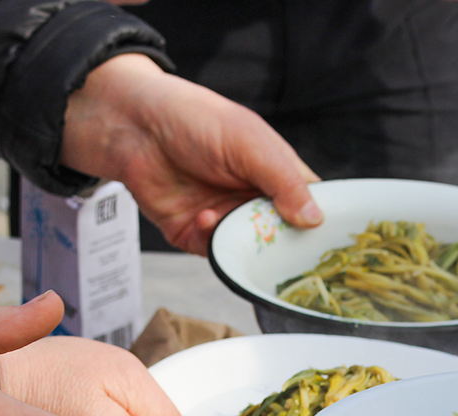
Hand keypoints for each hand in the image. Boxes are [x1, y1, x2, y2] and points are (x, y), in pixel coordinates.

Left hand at [60, 53, 323, 254]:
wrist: (133, 126)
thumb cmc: (195, 119)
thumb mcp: (249, 143)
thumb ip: (284, 181)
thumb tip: (315, 219)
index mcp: (276, 173)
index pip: (310, 205)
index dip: (319, 223)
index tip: (325, 239)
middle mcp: (254, 199)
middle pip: (282, 236)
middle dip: (278, 241)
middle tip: (273, 238)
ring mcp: (225, 218)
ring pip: (249, 250)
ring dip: (241, 240)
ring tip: (225, 216)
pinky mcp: (195, 234)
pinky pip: (215, 253)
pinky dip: (211, 240)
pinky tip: (202, 216)